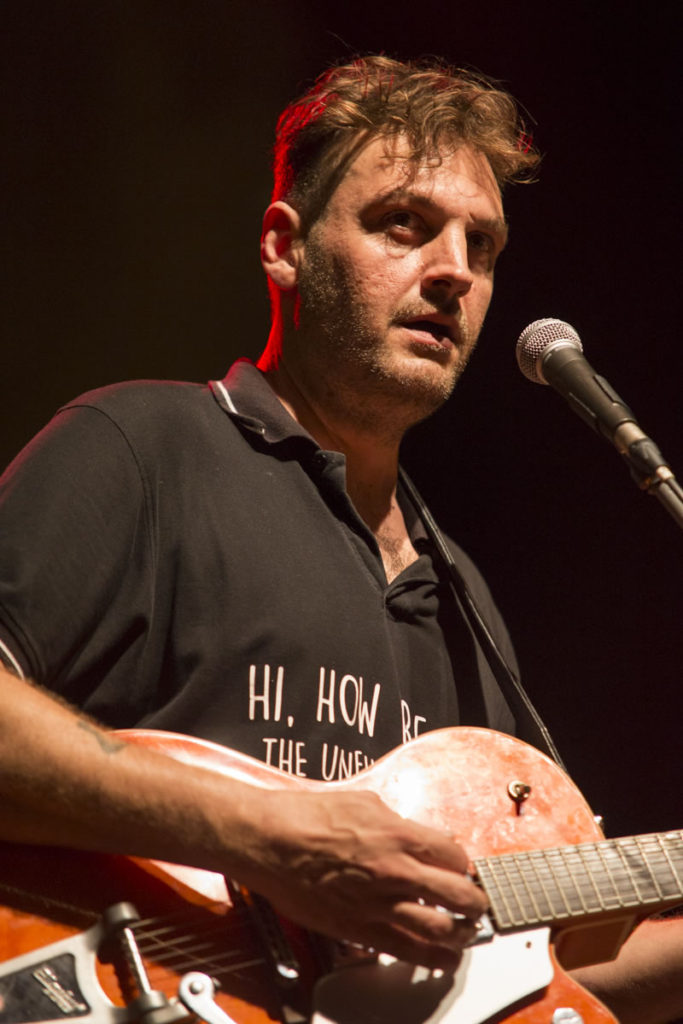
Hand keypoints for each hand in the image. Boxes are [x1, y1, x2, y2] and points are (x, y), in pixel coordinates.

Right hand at [235, 787, 486, 969]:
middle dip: (474, 901)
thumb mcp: (365, 802)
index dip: (463, 863)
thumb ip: (399, 822)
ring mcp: (378, 905)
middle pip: (459, 896)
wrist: (269, 841)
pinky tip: (442, 958)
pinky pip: (405, 951)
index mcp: (399, 836)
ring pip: (441, 931)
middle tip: (475, 902)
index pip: (455, 855)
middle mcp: (395, 872)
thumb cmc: (307, 817)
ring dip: (460, 933)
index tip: (461, 867)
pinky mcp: (358, 930)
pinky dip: (431, 958)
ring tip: (464, 931)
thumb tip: (421, 834)